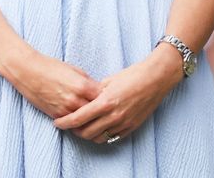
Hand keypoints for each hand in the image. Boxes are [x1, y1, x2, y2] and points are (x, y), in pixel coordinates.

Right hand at [4, 51, 100, 119]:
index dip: (109, 98)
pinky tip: (82, 122)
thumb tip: (98, 90)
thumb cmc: (50, 66)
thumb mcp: (74, 69)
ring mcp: (66, 109)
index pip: (104, 98)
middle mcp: (76, 100)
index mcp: (83, 86)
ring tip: (96, 119)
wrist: (27, 71)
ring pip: (85, 122)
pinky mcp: (56, 115)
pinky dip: (78, 123)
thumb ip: (88, 82)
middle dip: (102, 112)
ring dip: (91, 120)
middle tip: (107, 112)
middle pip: (97, 112)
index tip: (112, 98)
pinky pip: (72, 124)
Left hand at [52, 49, 181, 143]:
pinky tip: (99, 128)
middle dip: (74, 130)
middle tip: (69, 125)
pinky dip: (103, 135)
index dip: (64, 122)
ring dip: (88, 134)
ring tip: (82, 127)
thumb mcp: (108, 81)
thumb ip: (93, 92)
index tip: (57, 122)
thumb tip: (82, 99)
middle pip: (86, 132)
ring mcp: (123, 123)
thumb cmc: (132, 76)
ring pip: (98, 138)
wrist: (156, 79)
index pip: (78, 118)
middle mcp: (113, 116)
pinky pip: (112, 137)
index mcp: (105, 102)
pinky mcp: (132, 127)